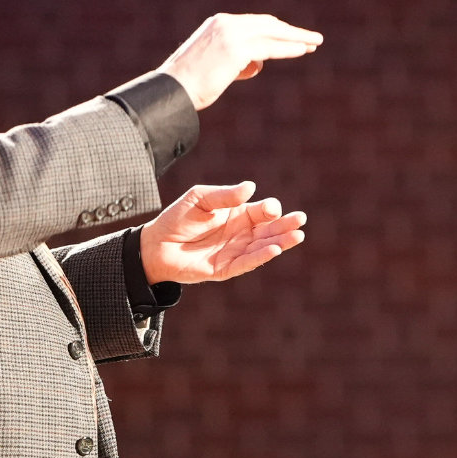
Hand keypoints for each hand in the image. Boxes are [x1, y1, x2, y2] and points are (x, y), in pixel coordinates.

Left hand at [139, 182, 305, 284]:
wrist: (155, 245)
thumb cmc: (178, 218)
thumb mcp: (200, 199)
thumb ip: (225, 195)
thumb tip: (251, 188)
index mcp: (237, 215)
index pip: (261, 211)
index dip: (269, 209)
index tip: (271, 207)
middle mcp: (240, 234)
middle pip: (268, 230)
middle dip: (285, 225)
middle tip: (301, 220)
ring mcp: (234, 252)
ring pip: (263, 247)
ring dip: (281, 242)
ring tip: (298, 236)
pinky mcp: (225, 269)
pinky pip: (246, 263)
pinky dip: (261, 257)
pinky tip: (274, 249)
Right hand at [160, 14, 321, 109]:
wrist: (172, 90)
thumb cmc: (190, 84)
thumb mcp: (214, 65)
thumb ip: (236, 61)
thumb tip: (254, 66)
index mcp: (218, 24)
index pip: (256, 23)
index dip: (277, 30)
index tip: (294, 37)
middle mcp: (226, 23)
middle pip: (268, 24)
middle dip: (291, 32)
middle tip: (313, 39)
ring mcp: (231, 34)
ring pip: (273, 33)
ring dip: (297, 38)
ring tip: (315, 43)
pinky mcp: (236, 49)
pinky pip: (269, 47)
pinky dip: (288, 49)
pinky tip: (303, 50)